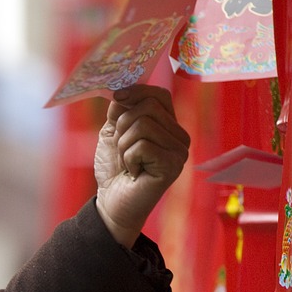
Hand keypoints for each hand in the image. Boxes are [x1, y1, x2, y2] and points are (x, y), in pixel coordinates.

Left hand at [93, 85, 190, 247]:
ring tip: (128, 162)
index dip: (137, 92)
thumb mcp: (114, 132)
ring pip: (143, 125)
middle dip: (123, 125)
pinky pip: (142, 145)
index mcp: (169, 125)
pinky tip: (133, 171)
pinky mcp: (173, 166)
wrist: (111, 202)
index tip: (117, 98)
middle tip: (121, 148)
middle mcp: (180, 136)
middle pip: (148, 108)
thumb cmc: (115, 168)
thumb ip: (120, 110)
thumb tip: (122, 89)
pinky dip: (128, 158)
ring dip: (123, 144)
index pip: (160, 95)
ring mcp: (179, 152)